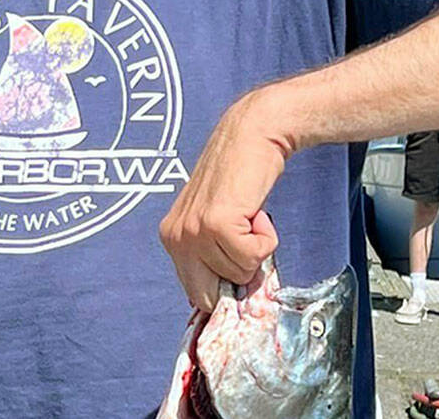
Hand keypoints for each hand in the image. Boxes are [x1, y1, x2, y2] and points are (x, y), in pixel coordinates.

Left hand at [159, 88, 288, 311]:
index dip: (224, 288)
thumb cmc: (240, 178)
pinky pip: (254, 257)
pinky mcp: (218, 224)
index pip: (195, 293)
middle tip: (247, 239)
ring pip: (239, 274)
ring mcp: (194, 232)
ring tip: (249, 214)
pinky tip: (255, 211)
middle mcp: (176, 238)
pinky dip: (266, 237)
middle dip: (238, 275)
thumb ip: (213, 256)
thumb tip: (227, 303)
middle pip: (211, 296)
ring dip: (256, 247)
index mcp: (171, 238)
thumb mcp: (215, 220)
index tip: (240, 268)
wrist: (251, 136)